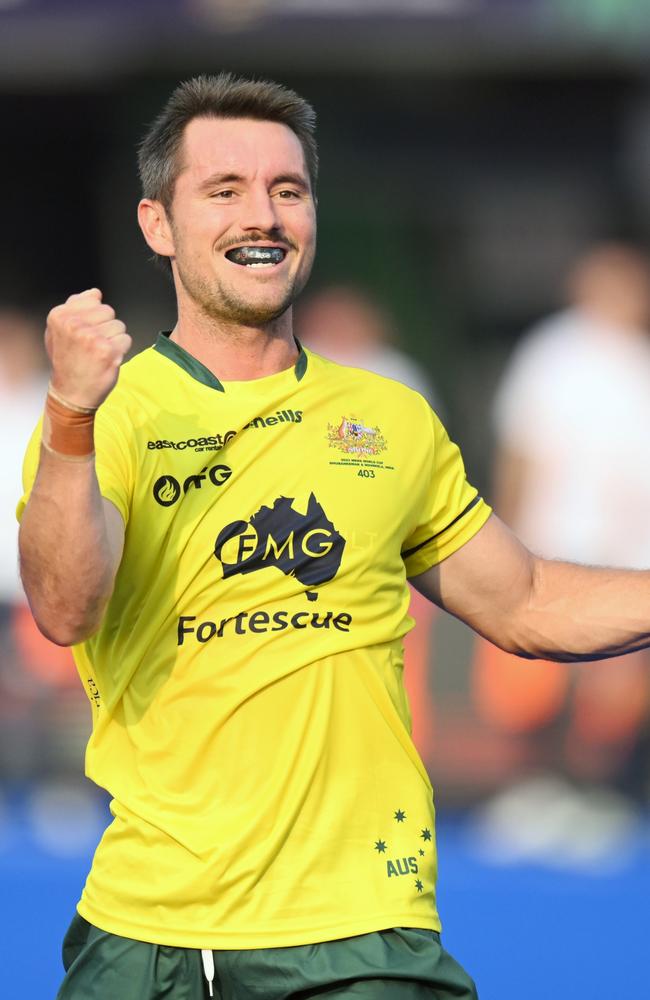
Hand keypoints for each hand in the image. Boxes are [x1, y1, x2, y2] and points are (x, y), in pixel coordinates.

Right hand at [45, 288, 131, 408]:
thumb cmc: (67, 361)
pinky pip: (126, 339)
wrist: (70, 393)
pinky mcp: (108, 351)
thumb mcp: (60, 330)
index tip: (83, 334)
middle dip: (105, 327)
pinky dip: (121, 350)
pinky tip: (107, 360)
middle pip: (108, 311)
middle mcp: (74, 325)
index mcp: (60, 316)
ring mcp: (91, 338)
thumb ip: (76, 307)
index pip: (93, 300)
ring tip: (98, 353)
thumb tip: (95, 293)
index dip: (94, 317)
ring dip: (114, 339)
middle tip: (91, 346)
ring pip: (119, 325)